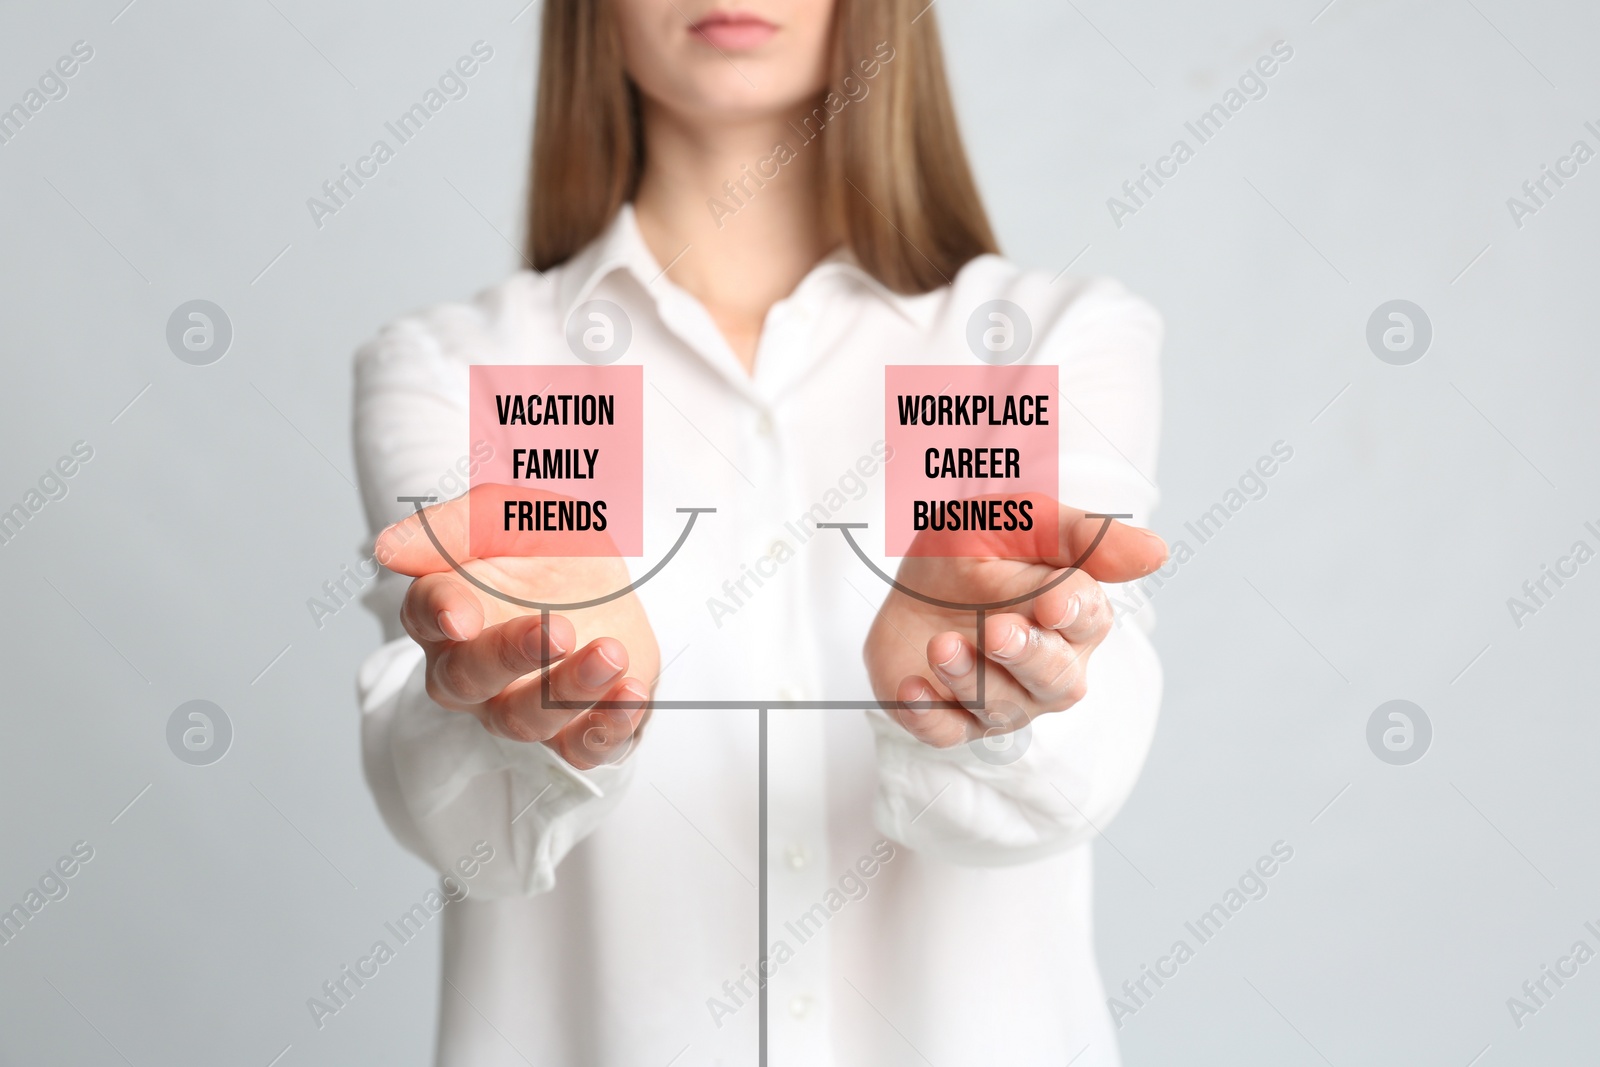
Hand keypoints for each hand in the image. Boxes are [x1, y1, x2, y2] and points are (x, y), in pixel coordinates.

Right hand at [376, 486, 659, 769]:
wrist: (613, 583)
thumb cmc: (546, 547)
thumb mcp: (510, 515)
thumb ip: (454, 528)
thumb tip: (387, 548)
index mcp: (447, 610)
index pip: (424, 614)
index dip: (439, 614)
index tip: (460, 614)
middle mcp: (471, 668)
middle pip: (466, 677)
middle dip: (509, 656)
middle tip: (558, 630)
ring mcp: (518, 705)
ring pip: (522, 719)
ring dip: (568, 690)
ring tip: (610, 653)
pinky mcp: (571, 731)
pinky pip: (579, 749)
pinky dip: (607, 727)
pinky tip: (630, 694)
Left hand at [864, 503, 1166, 748]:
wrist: (908, 578)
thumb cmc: (977, 547)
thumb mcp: (1020, 521)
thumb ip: (1081, 535)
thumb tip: (1156, 553)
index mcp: (1073, 615)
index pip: (1088, 619)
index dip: (1073, 612)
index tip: (1052, 602)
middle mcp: (1048, 666)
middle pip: (1055, 678)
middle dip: (1028, 656)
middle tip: (998, 630)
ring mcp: (1000, 698)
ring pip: (1002, 708)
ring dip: (971, 679)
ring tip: (942, 644)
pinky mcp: (949, 717)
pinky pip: (944, 731)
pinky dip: (927, 716)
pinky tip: (910, 688)